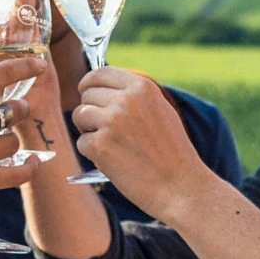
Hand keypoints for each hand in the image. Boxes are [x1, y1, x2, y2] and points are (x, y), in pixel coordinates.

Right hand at [0, 56, 49, 216]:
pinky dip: (29, 168)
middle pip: (16, 109)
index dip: (24, 67)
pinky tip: (32, 163)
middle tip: (11, 115)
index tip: (39, 65)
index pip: (0, 75)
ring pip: (14, 141)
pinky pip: (17, 174)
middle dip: (18, 110)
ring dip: (10, 141)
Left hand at [70, 67, 205, 220]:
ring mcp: (111, 122)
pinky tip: (114, 161)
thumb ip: (134, 96)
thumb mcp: (160, 111)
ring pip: (79, 115)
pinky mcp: (100, 146)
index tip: (87, 94)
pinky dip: (92, 154)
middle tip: (107, 131)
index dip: (89, 84)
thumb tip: (102, 87)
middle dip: (91, 112)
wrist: (180, 186)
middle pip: (86, 95)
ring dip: (89, 130)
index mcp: (142, 87)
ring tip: (112, 145)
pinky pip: (81, 142)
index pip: (100, 73)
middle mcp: (125, 99)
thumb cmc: (171, 152)